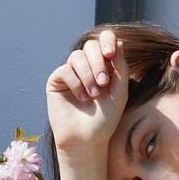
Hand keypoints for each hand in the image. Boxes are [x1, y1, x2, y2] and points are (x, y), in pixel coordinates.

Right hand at [46, 28, 128, 151]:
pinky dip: (75, 83)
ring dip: (88, 75)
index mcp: (104, 66)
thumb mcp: (120, 91)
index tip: (110, 54)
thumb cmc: (105, 119)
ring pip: (77, 56)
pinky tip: (80, 98)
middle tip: (103, 83)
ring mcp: (71, 73)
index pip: (104, 41)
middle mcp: (87, 67)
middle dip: (98, 62)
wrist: (87, 139)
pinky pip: (65, 69)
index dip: (107, 40)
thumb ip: (121, 66)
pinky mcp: (57, 80)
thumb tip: (118, 41)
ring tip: (93, 95)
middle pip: (90, 46)